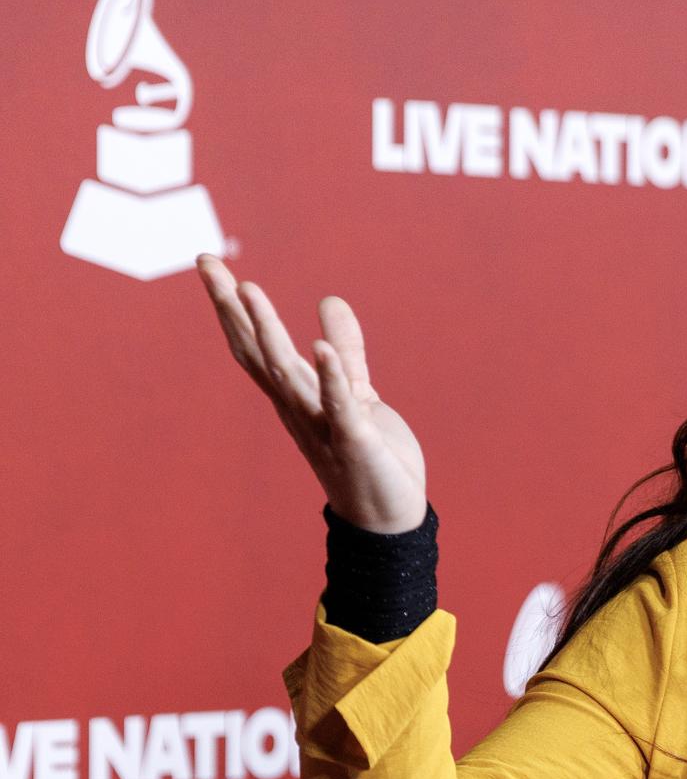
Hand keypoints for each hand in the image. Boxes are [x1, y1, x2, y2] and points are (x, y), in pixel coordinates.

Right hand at [195, 254, 428, 533]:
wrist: (389, 516)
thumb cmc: (369, 456)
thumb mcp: (356, 392)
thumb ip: (345, 350)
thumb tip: (329, 300)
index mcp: (295, 394)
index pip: (255, 344)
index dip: (232, 306)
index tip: (209, 262)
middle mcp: (297, 407)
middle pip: (256, 352)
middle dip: (233, 309)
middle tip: (206, 264)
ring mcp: (322, 424)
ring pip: (286, 374)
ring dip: (268, 332)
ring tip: (248, 290)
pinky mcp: (354, 440)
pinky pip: (339, 405)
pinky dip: (330, 376)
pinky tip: (319, 347)